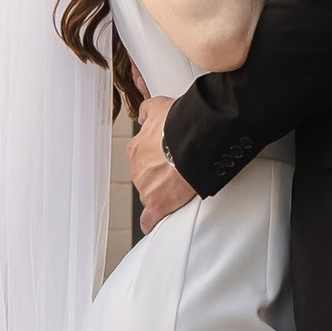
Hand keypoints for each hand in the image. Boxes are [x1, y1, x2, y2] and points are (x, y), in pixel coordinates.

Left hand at [130, 94, 198, 233]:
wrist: (194, 141)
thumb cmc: (180, 124)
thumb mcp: (158, 107)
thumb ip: (147, 111)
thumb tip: (142, 115)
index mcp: (137, 148)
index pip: (141, 158)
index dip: (154, 159)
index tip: (164, 159)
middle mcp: (137, 168)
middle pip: (145, 177)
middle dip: (158, 176)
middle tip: (177, 171)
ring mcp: (146, 188)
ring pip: (150, 194)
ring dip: (161, 193)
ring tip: (180, 188)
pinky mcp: (158, 204)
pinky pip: (149, 218)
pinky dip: (152, 222)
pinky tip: (155, 223)